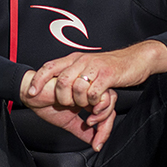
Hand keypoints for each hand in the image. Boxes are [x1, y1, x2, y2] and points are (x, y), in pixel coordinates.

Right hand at [20, 71, 118, 149]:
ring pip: (108, 98)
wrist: (30, 94)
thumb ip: (82, 131)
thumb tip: (94, 142)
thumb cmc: (45, 104)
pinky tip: (78, 110)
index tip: (97, 144)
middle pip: (111, 105)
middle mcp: (90, 91)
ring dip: (100, 115)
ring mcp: (87, 85)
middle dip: (106, 125)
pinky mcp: (81, 80)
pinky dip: (92, 104)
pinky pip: (96, 93)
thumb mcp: (67, 122)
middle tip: (96, 138)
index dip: (105, 129)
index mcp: (88, 99)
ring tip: (86, 120)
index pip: (106, 112)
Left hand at [27, 41, 166, 112]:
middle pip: (62, 81)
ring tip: (86, 106)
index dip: (38, 80)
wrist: (135, 59)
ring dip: (80, 102)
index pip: (49, 67)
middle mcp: (82, 60)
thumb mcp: (88, 68)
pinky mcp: (108, 75)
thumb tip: (58, 88)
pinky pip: (94, 92)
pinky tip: (96, 106)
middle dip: (62, 98)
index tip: (31, 93)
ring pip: (77, 88)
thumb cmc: (111, 67)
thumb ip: (74, 75)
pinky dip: (93, 103)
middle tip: (69, 106)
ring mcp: (95, 67)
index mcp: (74, 59)